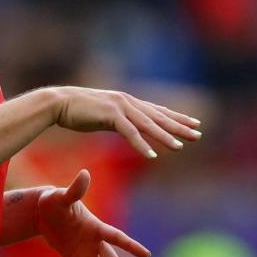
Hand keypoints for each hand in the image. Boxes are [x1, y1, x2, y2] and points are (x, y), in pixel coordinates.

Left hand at [37, 169, 149, 256]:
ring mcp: (88, 253)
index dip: (130, 245)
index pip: (115, 237)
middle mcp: (96, 242)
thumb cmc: (54, 201)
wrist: (44, 212)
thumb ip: (75, 189)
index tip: (146, 254)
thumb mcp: (61, 196)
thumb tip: (84, 174)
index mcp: (96, 226)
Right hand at [54, 88, 200, 157]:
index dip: (176, 117)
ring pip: (148, 124)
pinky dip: (141, 144)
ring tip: (180, 146)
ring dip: (164, 136)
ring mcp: (119, 107)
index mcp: (127, 102)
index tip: (193, 123)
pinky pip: (129, 132)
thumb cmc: (77, 110)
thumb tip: (125, 127)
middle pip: (158, 116)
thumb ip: (116, 120)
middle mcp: (127, 102)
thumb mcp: (102, 115)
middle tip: (198, 133)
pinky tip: (151, 155)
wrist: (57, 103)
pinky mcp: (110, 115)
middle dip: (179, 125)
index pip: (157, 111)